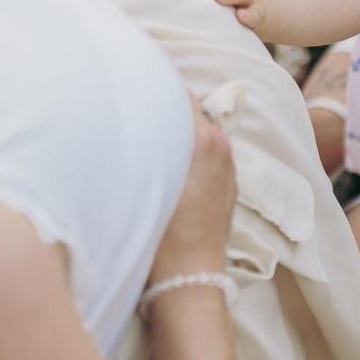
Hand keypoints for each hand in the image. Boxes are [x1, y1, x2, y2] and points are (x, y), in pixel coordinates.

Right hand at [150, 91, 236, 283]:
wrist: (189, 280)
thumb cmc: (161, 236)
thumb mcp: (145, 181)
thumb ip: (147, 139)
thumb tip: (136, 114)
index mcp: (202, 139)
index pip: (177, 91)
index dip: (153, 83)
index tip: (132, 80)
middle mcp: (220, 146)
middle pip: (190, 108)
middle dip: (164, 104)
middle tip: (135, 104)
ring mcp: (228, 167)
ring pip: (199, 130)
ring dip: (177, 126)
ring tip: (149, 132)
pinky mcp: (228, 186)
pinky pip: (207, 153)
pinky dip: (189, 148)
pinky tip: (167, 161)